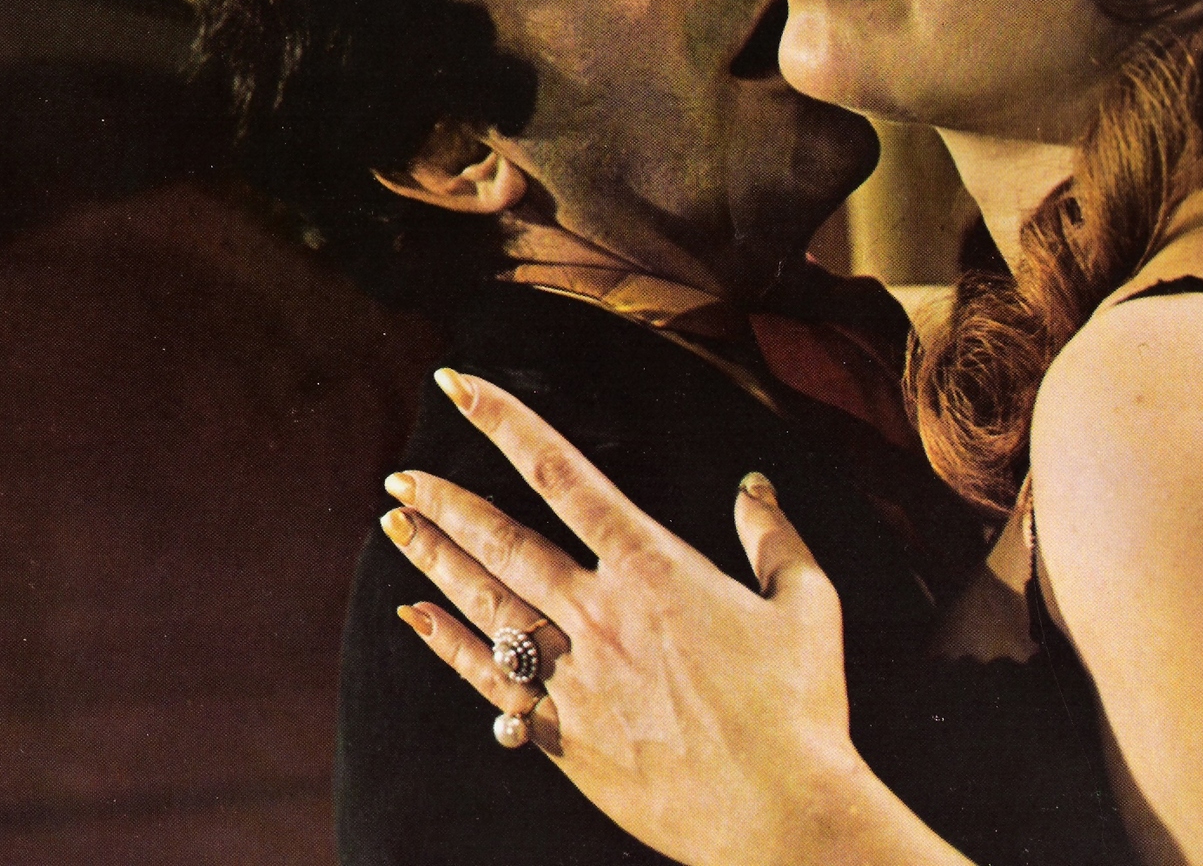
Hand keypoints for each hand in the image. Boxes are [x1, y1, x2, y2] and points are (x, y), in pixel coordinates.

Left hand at [378, 367, 903, 865]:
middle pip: (503, 539)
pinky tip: (414, 618)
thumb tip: (753, 487)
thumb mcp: (808, 605)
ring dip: (435, 559)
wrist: (776, 817)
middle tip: (401, 474)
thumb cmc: (801, 712)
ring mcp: (574, 676)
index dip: (504, 420)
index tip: (459, 385)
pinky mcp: (563, 734)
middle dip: (446, 500)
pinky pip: (488, 681)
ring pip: (486, 602)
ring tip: (394, 525)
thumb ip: (775, 538)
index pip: (562, 473)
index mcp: (654, 567)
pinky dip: (446, 645)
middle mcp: (600, 613)